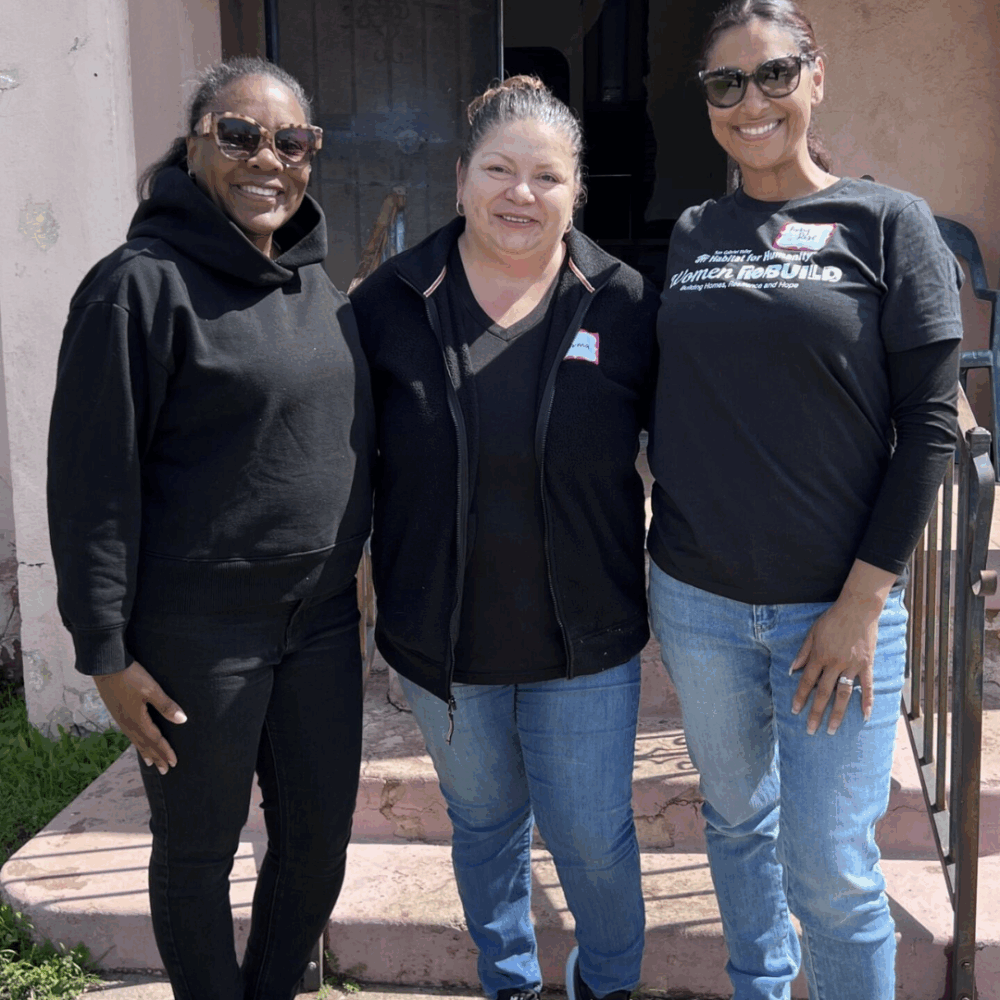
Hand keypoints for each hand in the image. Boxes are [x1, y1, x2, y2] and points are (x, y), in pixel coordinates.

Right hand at [93, 662, 186, 773]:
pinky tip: (136, 741)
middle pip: (145, 745)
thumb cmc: (130, 677)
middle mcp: (128, 724)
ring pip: (135, 741)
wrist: (106, 667)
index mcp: (138, 720)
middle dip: (156, 757)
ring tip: (151, 763)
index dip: (165, 752)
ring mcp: (121, 719)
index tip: (173, 763)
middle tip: (164, 771)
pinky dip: (135, 742)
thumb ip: (166, 706)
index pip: (155, 741)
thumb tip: (182, 720)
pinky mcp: (117, 713)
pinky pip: (128, 734)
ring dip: (145, 752)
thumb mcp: (152, 690)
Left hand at [790, 558, 895, 734]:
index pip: (807, 681)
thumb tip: (791, 670)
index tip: (795, 711)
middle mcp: (834, 663)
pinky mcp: (867, 664)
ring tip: (831, 729)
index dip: (800, 697)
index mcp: (819, 656)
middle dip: (816, 713)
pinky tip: (864, 716)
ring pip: (843, 694)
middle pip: (823, 692)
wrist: (857, 608)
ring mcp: (852, 665)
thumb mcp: (812, 632)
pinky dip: (867, 701)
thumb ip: (803, 653)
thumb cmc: (832, 619)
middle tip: (811, 730)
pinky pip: (867, 686)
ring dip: (837, 713)